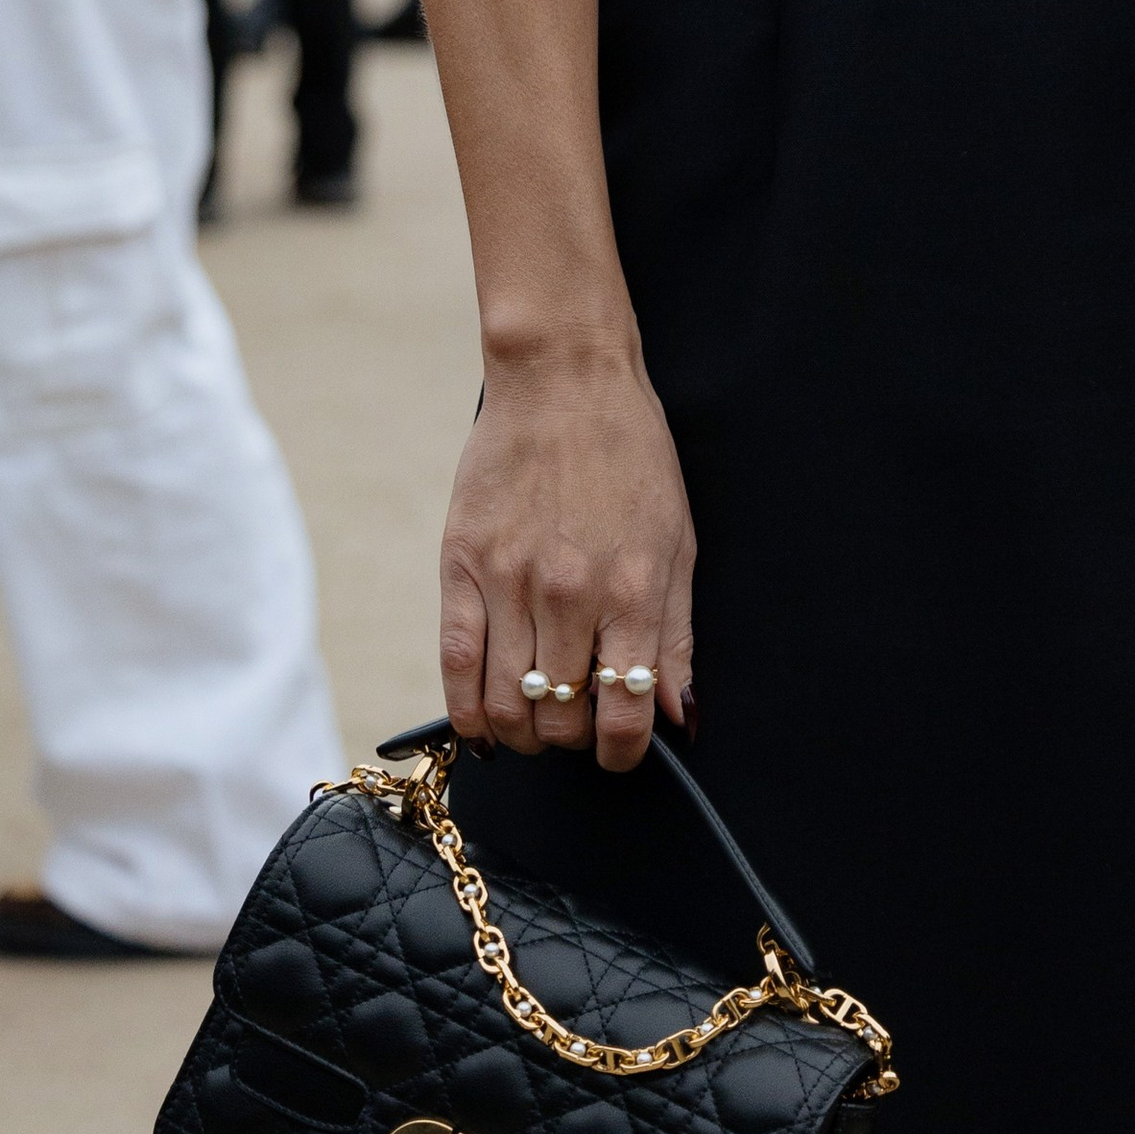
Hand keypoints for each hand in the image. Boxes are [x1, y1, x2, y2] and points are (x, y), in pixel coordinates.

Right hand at [439, 341, 695, 769]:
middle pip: (561, 720)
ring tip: (535, 719)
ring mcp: (510, 580)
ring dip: (523, 733)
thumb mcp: (678, 542)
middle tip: (578, 719)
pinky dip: (467, 713)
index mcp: (633, 591)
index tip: (619, 750)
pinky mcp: (462, 564)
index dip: (622, 753)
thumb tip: (677, 718)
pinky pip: (456, 665)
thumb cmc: (631, 456)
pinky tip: (484, 724)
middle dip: (573, 738)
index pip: (625, 717)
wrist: (565, 380)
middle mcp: (570, 594)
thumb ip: (676, 637)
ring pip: (506, 707)